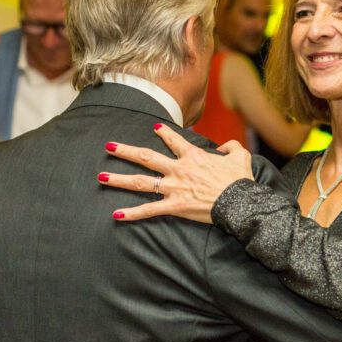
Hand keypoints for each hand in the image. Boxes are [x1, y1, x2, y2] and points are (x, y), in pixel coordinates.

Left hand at [99, 123, 253, 223]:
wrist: (238, 201)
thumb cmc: (239, 180)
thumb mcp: (240, 156)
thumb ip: (232, 147)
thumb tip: (227, 146)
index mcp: (193, 156)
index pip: (175, 140)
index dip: (164, 132)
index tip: (155, 127)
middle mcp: (178, 169)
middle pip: (146, 157)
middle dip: (126, 151)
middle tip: (109, 146)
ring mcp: (173, 188)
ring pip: (141, 181)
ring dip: (119, 179)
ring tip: (101, 177)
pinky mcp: (174, 206)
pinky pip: (149, 210)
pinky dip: (132, 213)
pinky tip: (116, 214)